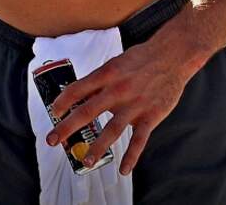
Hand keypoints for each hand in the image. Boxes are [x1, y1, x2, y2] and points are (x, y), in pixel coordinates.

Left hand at [44, 40, 194, 175]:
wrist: (172, 56)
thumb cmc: (141, 59)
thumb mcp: (115, 64)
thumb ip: (99, 81)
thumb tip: (80, 95)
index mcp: (106, 74)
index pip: (77, 90)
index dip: (62, 102)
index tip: (53, 113)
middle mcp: (117, 90)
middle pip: (87, 112)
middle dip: (67, 128)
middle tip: (53, 140)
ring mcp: (135, 104)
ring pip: (112, 130)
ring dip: (97, 147)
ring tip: (86, 161)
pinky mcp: (151, 116)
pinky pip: (139, 140)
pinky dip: (132, 156)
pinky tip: (124, 170)